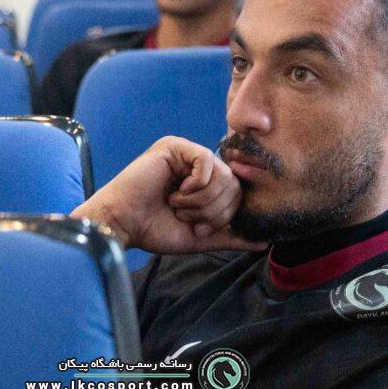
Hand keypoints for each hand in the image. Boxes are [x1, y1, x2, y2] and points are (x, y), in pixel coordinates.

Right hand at [71, 136, 265, 254]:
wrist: (123, 225)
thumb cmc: (154, 229)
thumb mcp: (199, 236)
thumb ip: (230, 236)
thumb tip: (264, 241)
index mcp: (204, 182)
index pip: (237, 193)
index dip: (224, 215)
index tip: (200, 228)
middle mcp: (197, 165)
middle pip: (234, 184)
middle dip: (212, 210)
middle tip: (185, 216)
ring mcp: (186, 153)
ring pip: (222, 175)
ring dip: (201, 201)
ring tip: (176, 205)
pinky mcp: (176, 147)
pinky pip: (207, 162)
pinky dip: (196, 185)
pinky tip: (175, 193)